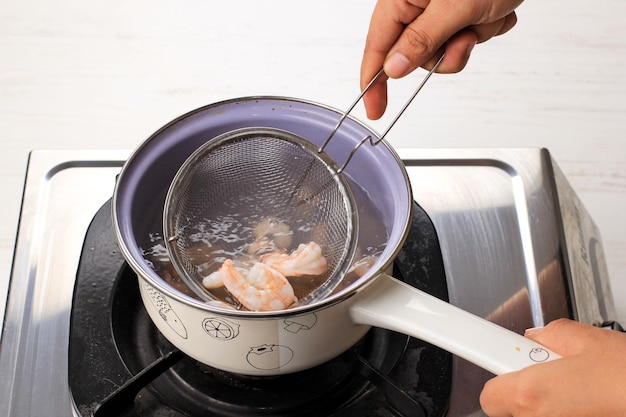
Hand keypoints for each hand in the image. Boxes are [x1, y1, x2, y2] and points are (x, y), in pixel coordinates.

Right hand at [361, 0, 522, 118]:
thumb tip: (393, 68)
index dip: (373, 82)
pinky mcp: (463, 10)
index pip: (378, 46)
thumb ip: (421, 40)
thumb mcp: (453, 7)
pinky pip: (468, 38)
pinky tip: (494, 9)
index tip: (375, 109)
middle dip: (447, 52)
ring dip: (473, 38)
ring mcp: (440, 8)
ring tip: (485, 14)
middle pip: (418, 54)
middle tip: (466, 36)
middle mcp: (418, 3)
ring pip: (447, 50)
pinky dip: (486, 28)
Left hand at [479, 318, 625, 416]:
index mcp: (532, 394)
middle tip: (554, 374)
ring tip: (583, 390)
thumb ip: (551, 334)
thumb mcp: (588, 340)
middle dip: (529, 387)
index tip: (498, 363)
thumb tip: (537, 336)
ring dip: (551, 404)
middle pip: (514, 408)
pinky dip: (570, 411)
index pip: (489, 395)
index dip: (498, 376)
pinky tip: (592, 402)